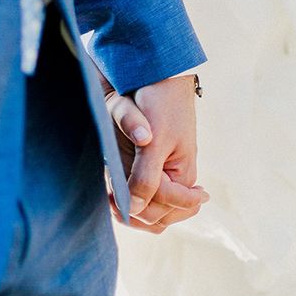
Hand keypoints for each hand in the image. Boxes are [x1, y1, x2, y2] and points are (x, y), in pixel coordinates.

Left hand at [101, 74, 208, 232]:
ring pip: (151, 216)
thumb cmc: (161, 105)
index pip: (165, 207)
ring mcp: (161, 178)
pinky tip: (113, 194)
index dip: (142, 205)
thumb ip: (145, 176)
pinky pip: (142, 203)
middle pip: (159, 219)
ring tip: (112, 199)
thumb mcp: (154, 141)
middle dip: (136, 214)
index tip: (116, 196)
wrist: (156, 76)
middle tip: (111, 198)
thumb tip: (134, 207)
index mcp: (184, 175)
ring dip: (132, 214)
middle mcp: (175, 181)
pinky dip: (129, 205)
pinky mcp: (147, 172)